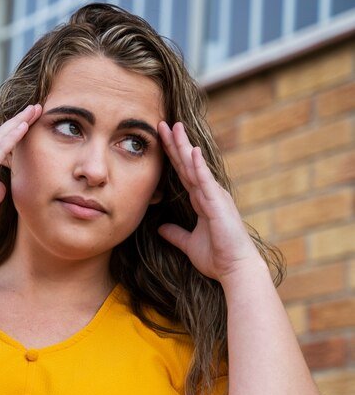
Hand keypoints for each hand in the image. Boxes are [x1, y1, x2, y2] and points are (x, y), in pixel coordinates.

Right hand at [0, 104, 40, 250]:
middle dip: (17, 121)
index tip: (25, 126)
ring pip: (0, 136)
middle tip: (34, 108)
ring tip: (35, 109)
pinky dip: (13, 134)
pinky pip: (0, 147)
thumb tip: (2, 185)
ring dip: (19, 121)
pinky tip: (25, 124)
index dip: (10, 135)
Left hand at [157, 122, 263, 282]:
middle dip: (175, 144)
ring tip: (174, 127)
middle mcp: (209, 194)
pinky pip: (206, 182)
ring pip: (195, 167)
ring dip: (184, 147)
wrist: (235, 270)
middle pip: (187, 164)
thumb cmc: (217, 257)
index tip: (161, 139)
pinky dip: (198, 166)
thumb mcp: (188, 244)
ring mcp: (215, 196)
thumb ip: (175, 234)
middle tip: (163, 123)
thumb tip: (159, 228)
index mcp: (202, 200)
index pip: (182, 173)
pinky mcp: (219, 204)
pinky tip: (191, 151)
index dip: (172, 156)